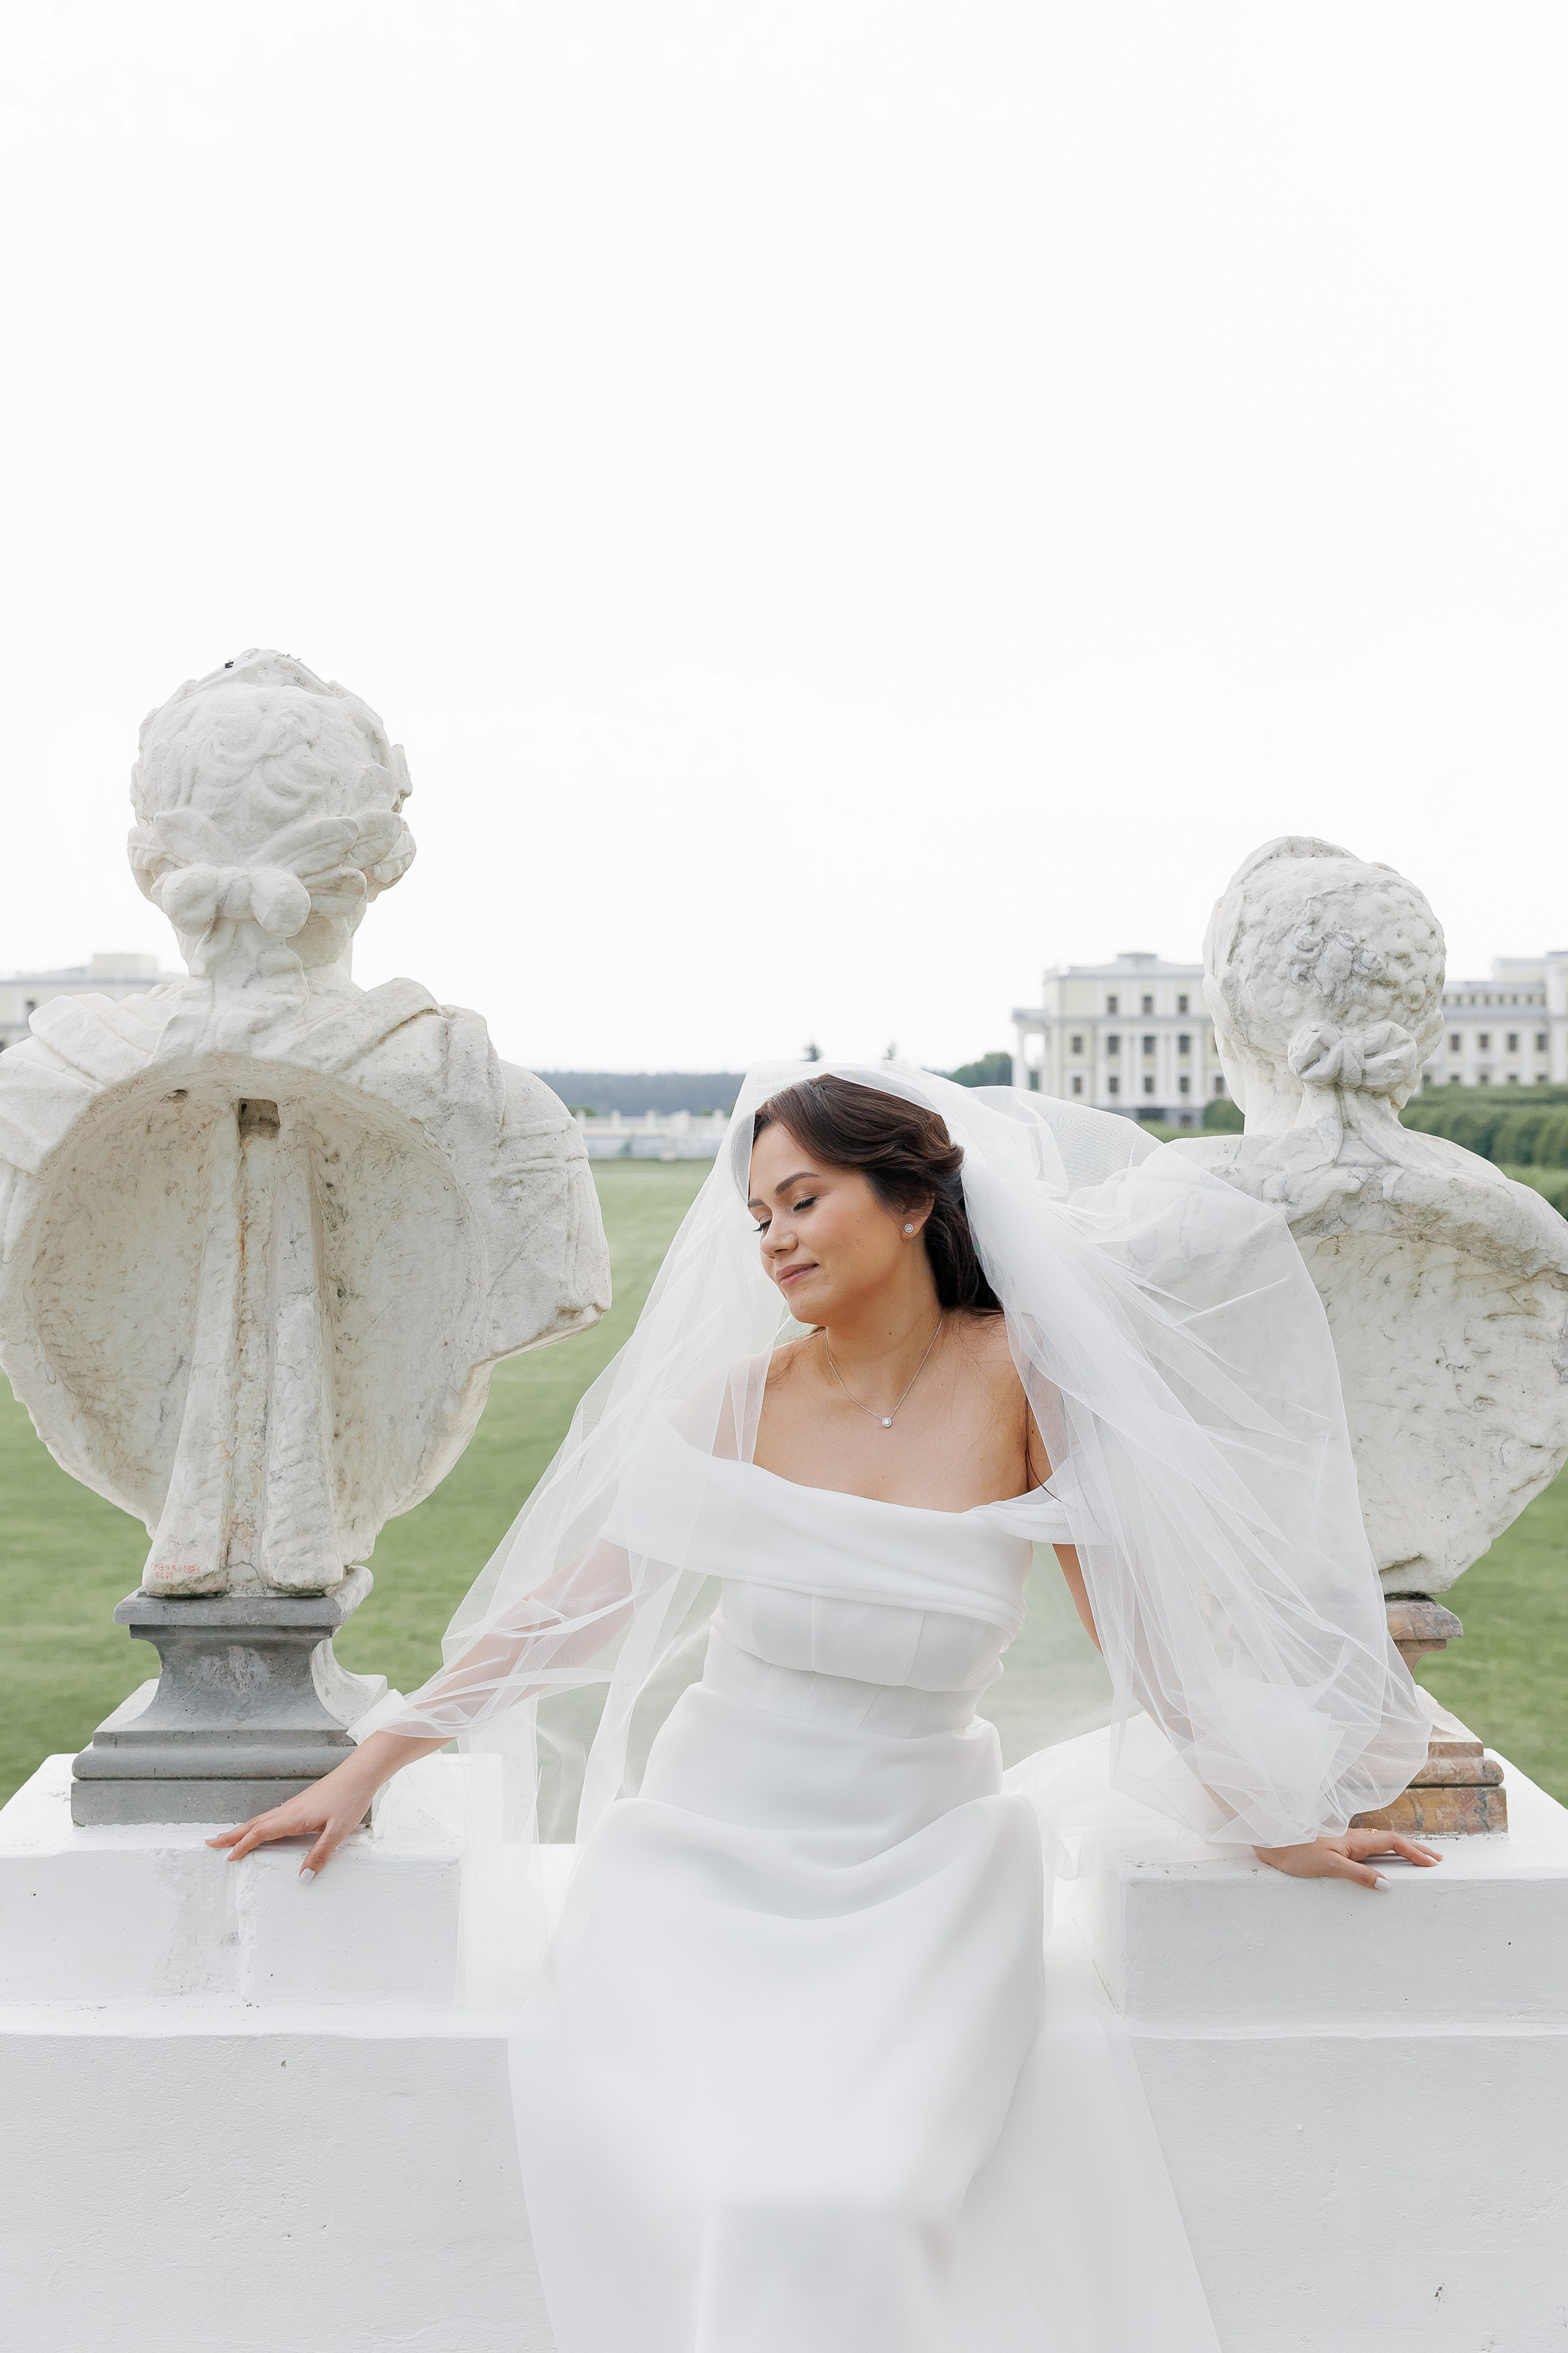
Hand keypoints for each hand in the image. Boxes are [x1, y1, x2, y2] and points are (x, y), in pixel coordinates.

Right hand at [206, 1751, 382, 1879]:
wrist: (362, 1772)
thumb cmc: (351, 1798)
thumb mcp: (339, 1831)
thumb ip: (319, 1855)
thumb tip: (302, 1880)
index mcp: (294, 1817)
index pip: (260, 1833)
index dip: (242, 1846)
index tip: (227, 1858)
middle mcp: (290, 1810)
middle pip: (254, 1824)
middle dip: (231, 1835)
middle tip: (210, 1843)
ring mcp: (295, 1805)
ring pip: (262, 1819)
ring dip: (243, 1829)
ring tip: (228, 1837)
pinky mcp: (302, 1802)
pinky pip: (273, 1816)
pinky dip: (259, 1824)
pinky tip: (261, 1827)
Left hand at [1253, 1827, 1442, 1890]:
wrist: (1267, 1837)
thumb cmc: (1294, 1850)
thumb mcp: (1328, 1865)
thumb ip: (1358, 1874)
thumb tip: (1388, 1885)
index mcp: (1355, 1840)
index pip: (1393, 1843)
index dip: (1415, 1852)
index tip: (1434, 1862)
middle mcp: (1352, 1839)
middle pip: (1391, 1841)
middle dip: (1415, 1850)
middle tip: (1437, 1860)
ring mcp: (1343, 1843)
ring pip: (1379, 1845)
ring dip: (1401, 1851)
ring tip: (1418, 1861)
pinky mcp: (1333, 1849)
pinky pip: (1367, 1851)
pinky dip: (1383, 1855)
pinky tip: (1383, 1863)